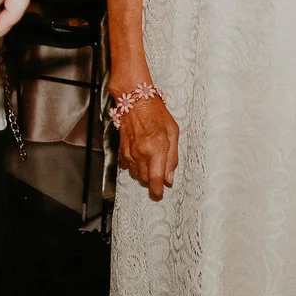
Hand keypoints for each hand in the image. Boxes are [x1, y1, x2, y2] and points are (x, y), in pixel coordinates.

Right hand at [113, 82, 179, 199]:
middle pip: (145, 179)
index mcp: (156, 149)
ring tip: (151, 160)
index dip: (157, 191)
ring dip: (144, 173)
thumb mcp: (173, 133)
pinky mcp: (122, 150)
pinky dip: (135, 166)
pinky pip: (128, 167)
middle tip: (160, 170)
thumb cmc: (156, 113)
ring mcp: (129, 152)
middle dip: (153, 180)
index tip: (159, 194)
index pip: (155, 179)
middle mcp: (141, 153)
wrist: (135, 101)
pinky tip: (141, 156)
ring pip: (136, 175)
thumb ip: (172, 158)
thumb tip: (169, 178)